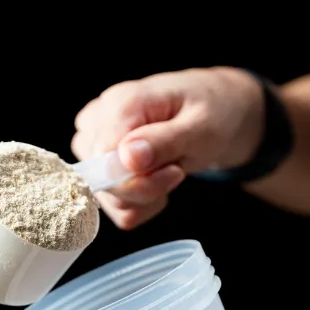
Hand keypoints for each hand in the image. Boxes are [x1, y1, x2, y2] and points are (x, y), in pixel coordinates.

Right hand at [71, 67, 265, 229]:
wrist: (216, 112)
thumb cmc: (211, 113)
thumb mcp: (202, 127)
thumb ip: (164, 142)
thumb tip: (126, 158)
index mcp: (119, 102)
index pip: (104, 160)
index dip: (139, 179)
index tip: (175, 171)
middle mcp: (97, 122)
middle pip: (101, 182)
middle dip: (145, 190)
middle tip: (176, 170)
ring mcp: (93, 144)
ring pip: (105, 198)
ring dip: (144, 198)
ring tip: (167, 170)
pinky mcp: (97, 165)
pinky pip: (111, 206)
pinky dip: (139, 204)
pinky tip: (157, 181)